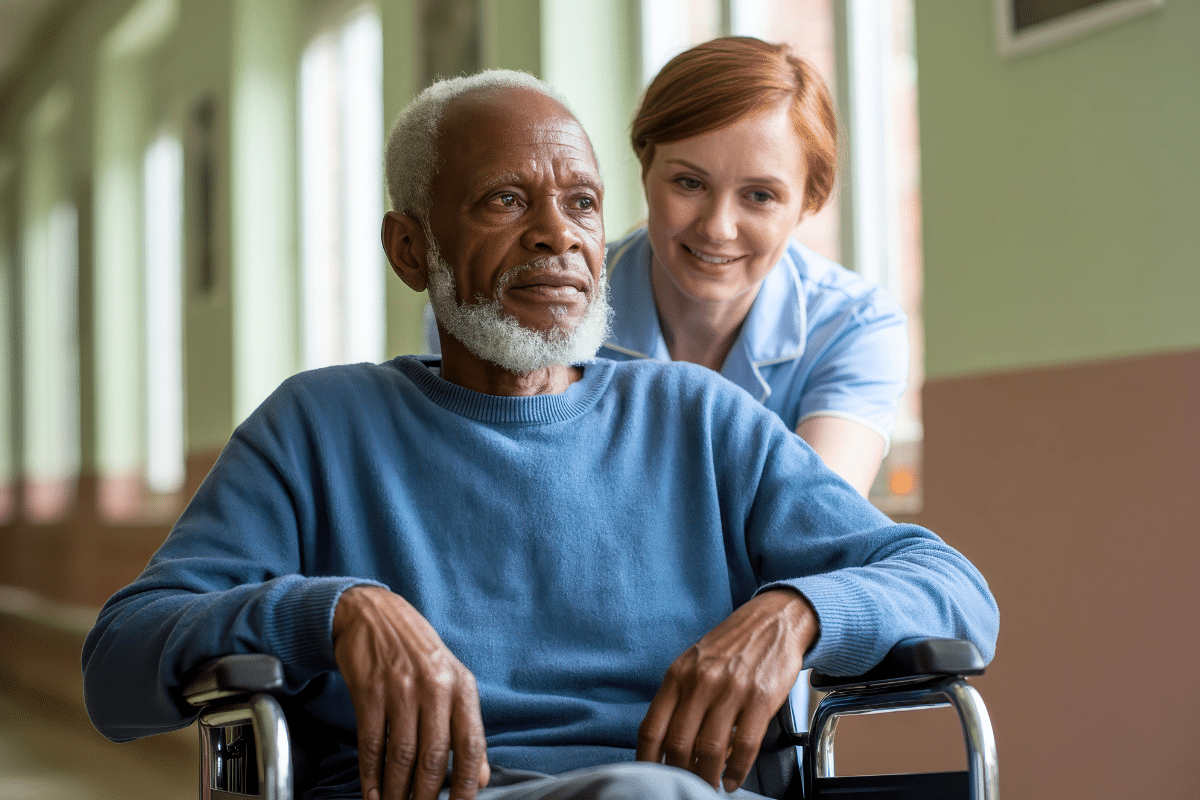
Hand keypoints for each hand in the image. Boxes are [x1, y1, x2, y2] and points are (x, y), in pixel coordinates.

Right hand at [333, 586, 488, 799]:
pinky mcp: (369, 691)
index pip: (471, 744)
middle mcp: (435, 687)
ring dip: (396, 791)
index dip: (468, 784)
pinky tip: (373, 792)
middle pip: (434, 756)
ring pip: (401, 755)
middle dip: (427, 795)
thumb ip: (466, 726)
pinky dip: (371, 774)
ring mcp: (401, 688)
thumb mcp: (451, 680)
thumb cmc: (417, 651)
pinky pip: (371, 743)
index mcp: (461, 686)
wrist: (374, 614)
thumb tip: (482, 774)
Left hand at [636, 589, 817, 791]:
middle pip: (679, 744)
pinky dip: (736, 770)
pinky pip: (745, 745)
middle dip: (679, 773)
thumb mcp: (694, 663)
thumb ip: (679, 698)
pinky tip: (732, 778)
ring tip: (708, 786)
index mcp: (678, 675)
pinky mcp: (761, 699)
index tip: (649, 778)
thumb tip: (668, 745)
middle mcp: (701, 682)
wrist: (772, 620)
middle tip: (683, 785)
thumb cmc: (731, 645)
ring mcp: (731, 691)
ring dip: (707, 776)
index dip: (647, 761)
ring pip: (711, 749)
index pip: (652, 728)